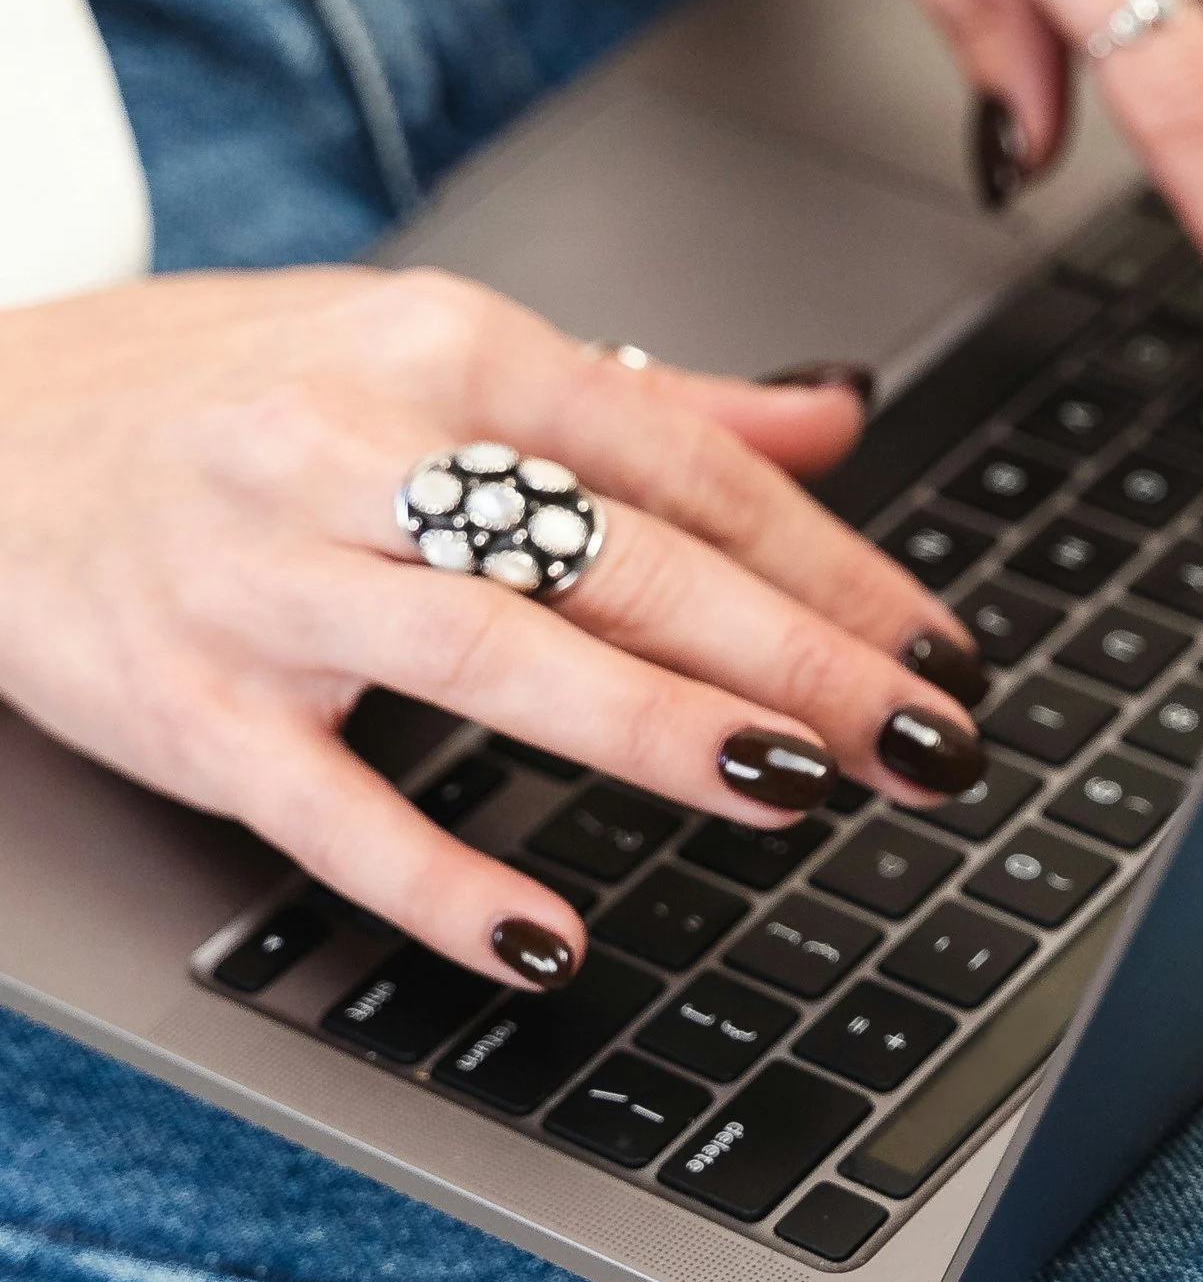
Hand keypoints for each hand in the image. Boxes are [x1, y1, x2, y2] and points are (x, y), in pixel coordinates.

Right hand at [0, 268, 991, 990]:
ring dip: (658, 729)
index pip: (677, 460)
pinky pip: (330, 808)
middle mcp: (358, 450)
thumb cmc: (224, 394)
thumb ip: (646, 401)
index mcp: (443, 345)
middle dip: (793, 650)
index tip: (937, 644)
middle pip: (613, 553)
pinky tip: (549, 937)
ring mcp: (266, 581)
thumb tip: (839, 413)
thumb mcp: (433, 352)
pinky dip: (441, 880)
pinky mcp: (186, 707)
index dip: (829, 556)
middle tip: (926, 734)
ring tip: (797, 790)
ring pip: (491, 655)